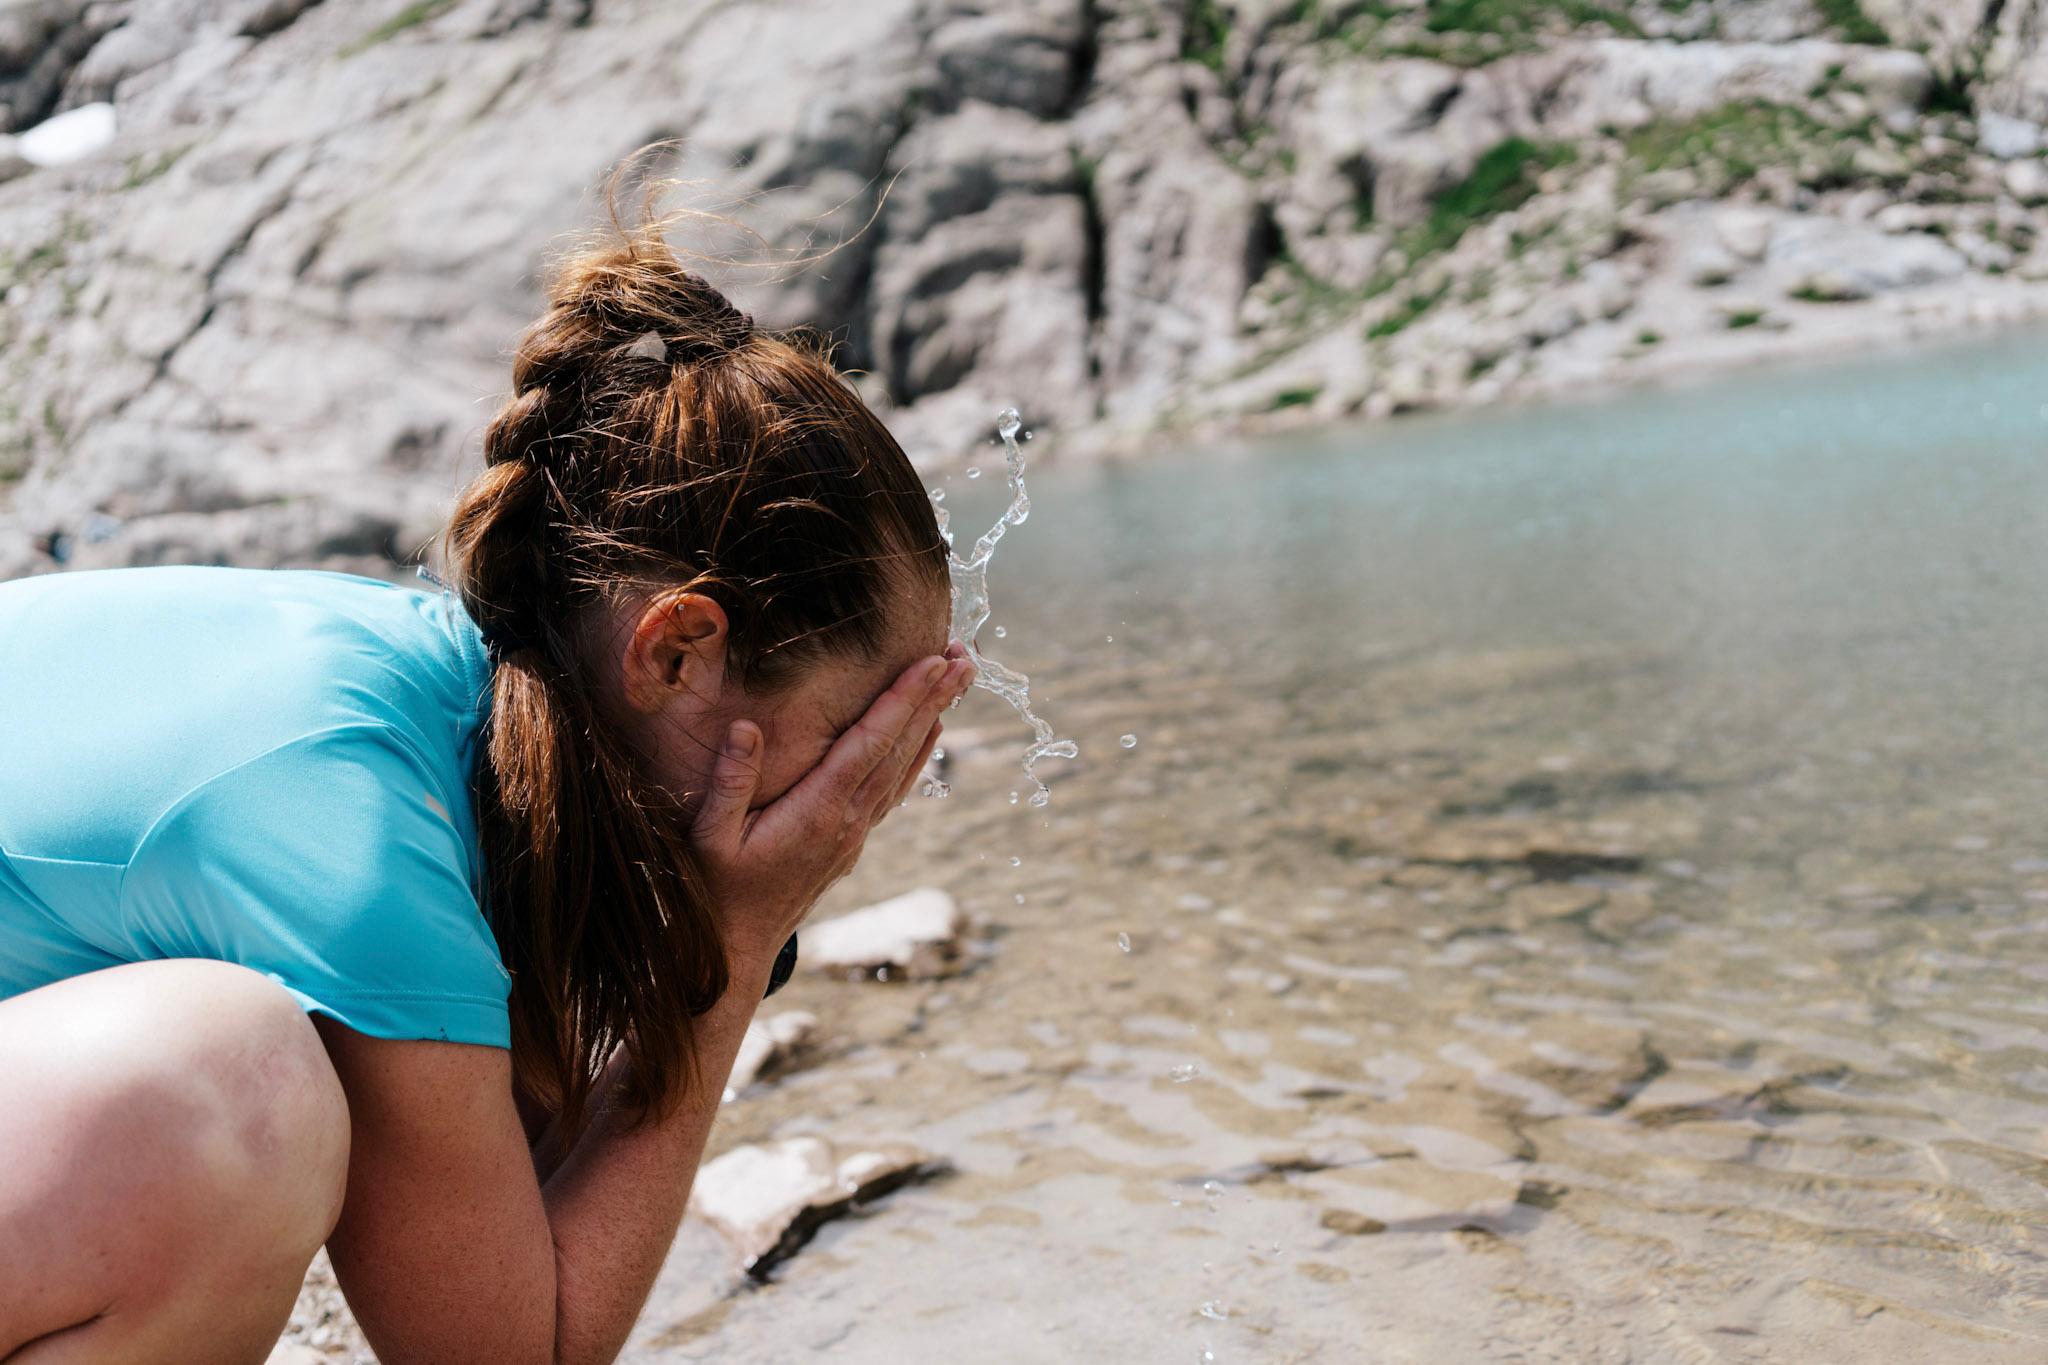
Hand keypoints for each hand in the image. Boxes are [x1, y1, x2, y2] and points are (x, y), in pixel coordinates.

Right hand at [687, 647, 974, 972]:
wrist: (737, 948)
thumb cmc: (716, 890)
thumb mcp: (709, 837)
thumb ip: (730, 783)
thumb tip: (745, 727)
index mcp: (817, 811)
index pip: (871, 744)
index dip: (903, 700)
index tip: (934, 662)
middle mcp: (847, 820)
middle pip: (900, 748)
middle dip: (934, 698)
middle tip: (968, 655)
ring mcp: (855, 832)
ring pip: (903, 766)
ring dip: (933, 719)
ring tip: (960, 679)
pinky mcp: (852, 841)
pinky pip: (893, 788)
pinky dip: (916, 754)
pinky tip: (929, 732)